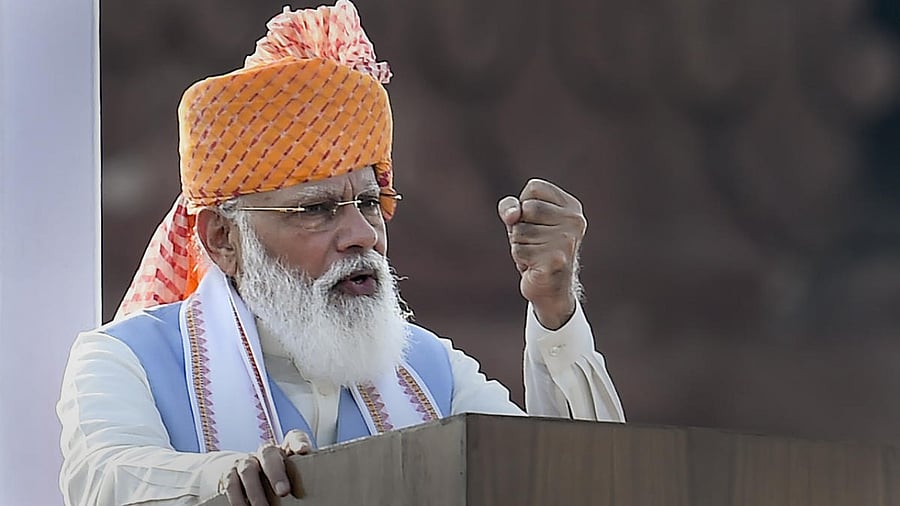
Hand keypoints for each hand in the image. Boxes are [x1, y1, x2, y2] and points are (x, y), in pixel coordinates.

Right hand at [221, 430, 310, 504]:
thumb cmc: (274, 476)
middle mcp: (264, 453)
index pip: (293, 438)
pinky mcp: (230, 474)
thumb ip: (298, 476)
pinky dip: (238, 499)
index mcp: (284, 450)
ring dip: (255, 492)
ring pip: (248, 471)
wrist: (239, 473)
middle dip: (276, 473)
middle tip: (283, 492)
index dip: (299, 442)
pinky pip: (231, 485)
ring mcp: (246, 462)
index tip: (304, 450)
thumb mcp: (288, 473)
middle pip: (269, 454)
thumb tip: (313, 492)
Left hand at [498, 179, 585, 329]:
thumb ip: (510, 207)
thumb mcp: (521, 221)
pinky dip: (520, 259)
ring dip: (519, 245)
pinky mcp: (555, 260)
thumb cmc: (536, 249)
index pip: (534, 187)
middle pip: (526, 208)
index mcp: (572, 207)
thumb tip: (512, 215)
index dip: (524, 206)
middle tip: (534, 242)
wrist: (551, 290)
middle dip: (520, 227)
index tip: (537, 223)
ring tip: (535, 254)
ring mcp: (567, 241)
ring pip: (519, 231)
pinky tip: (535, 266)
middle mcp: (575, 221)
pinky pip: (519, 250)